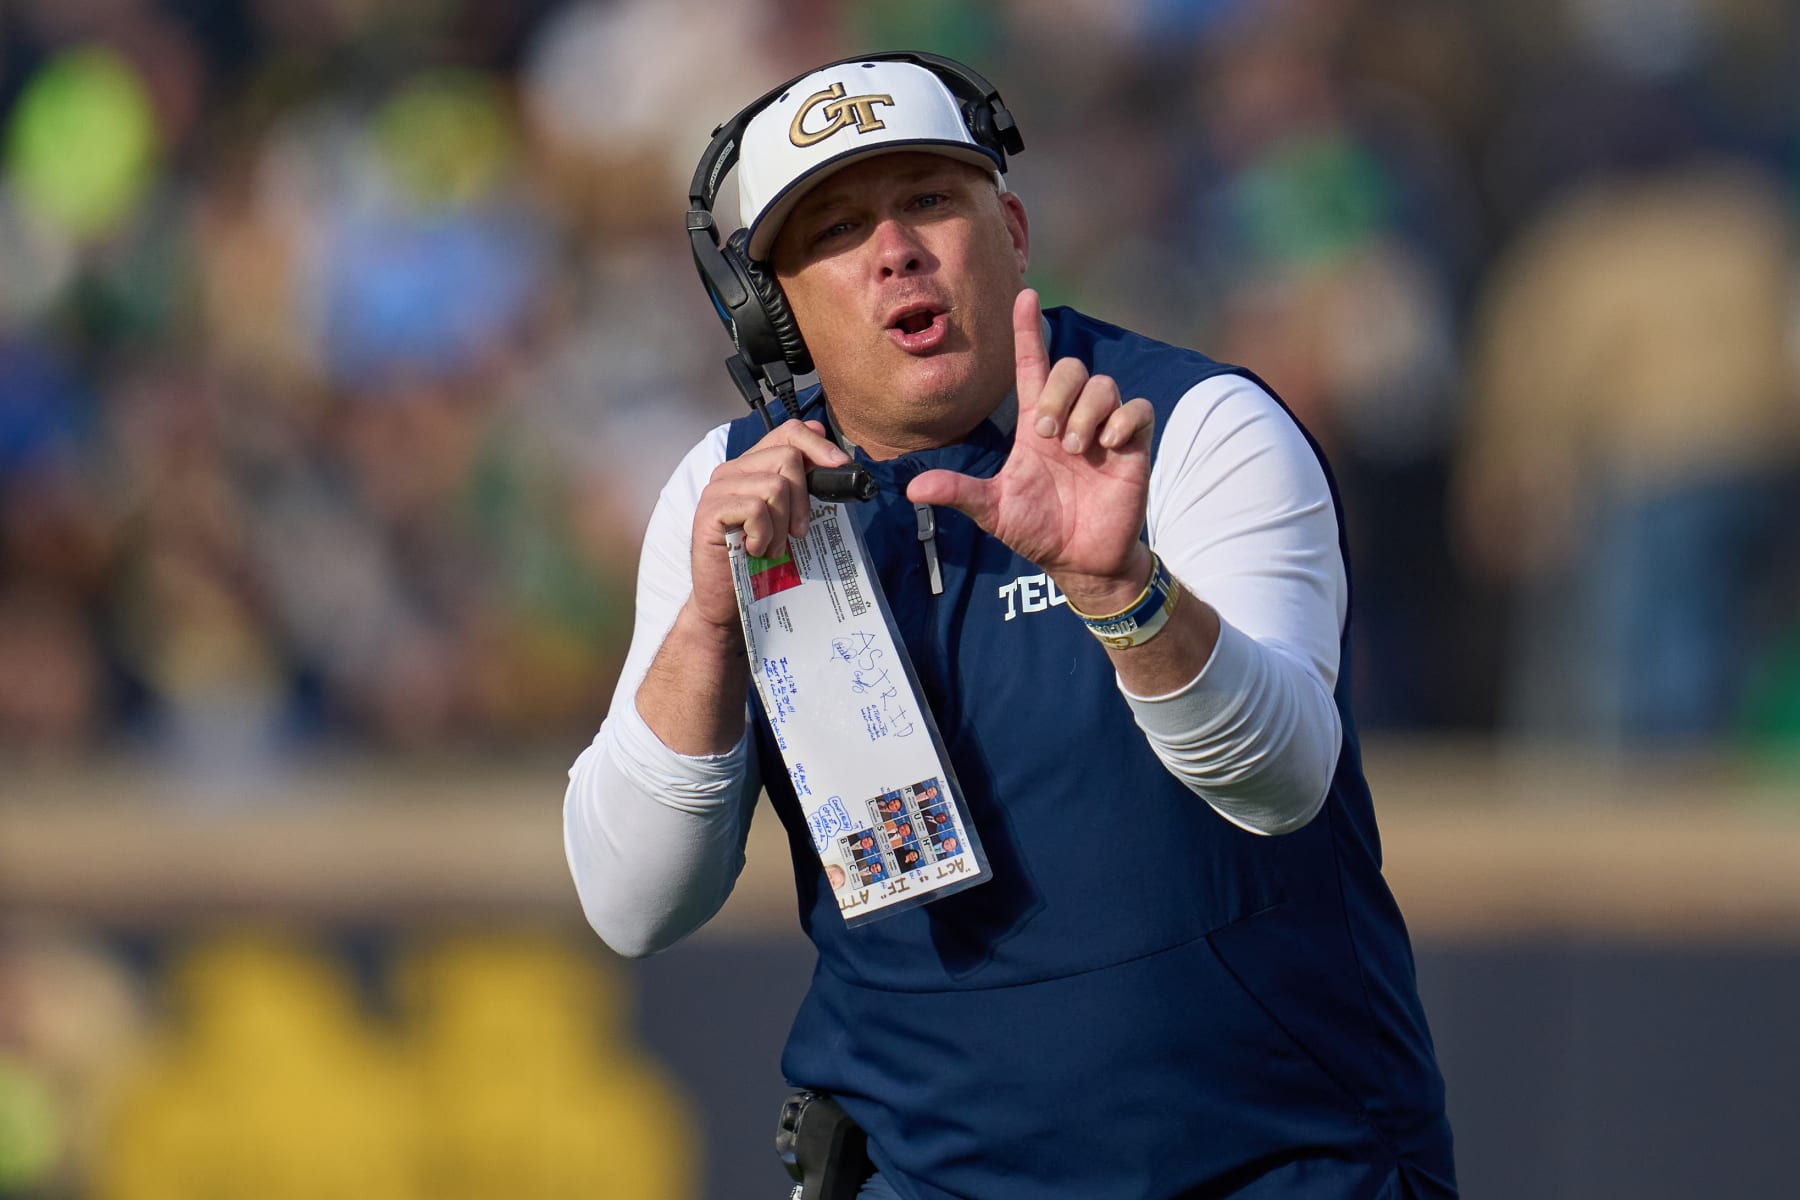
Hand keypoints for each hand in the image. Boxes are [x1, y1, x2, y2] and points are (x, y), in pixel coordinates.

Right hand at [688, 419, 849, 628]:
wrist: (727, 600)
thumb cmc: (759, 561)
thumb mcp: (788, 521)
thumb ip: (804, 490)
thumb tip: (836, 462)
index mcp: (753, 466)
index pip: (789, 431)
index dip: (818, 445)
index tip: (840, 467)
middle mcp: (733, 470)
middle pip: (787, 457)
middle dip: (804, 499)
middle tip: (797, 533)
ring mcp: (718, 489)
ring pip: (775, 485)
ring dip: (782, 524)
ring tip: (772, 547)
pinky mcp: (709, 511)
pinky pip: (755, 509)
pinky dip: (764, 534)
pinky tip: (755, 550)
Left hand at [906, 288, 1156, 612]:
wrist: (1080, 560)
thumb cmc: (1038, 529)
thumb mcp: (993, 510)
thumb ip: (959, 493)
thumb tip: (912, 487)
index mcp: (1036, 425)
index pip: (1032, 365)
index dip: (1028, 332)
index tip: (1025, 297)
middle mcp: (1070, 418)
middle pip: (1071, 368)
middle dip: (1060, 393)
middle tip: (1051, 436)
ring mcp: (1104, 430)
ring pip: (1102, 384)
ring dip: (1087, 411)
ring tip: (1078, 449)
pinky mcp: (1132, 446)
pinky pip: (1137, 408)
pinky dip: (1122, 421)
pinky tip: (1108, 447)